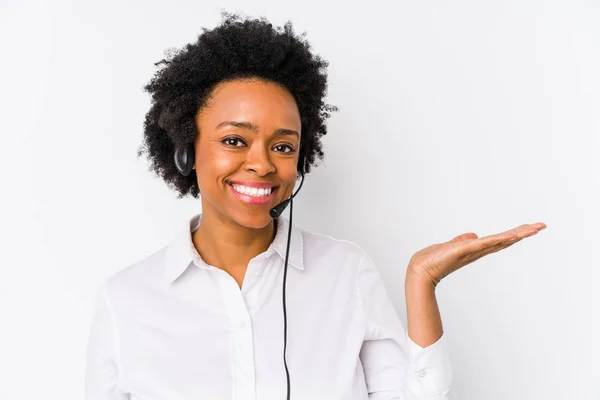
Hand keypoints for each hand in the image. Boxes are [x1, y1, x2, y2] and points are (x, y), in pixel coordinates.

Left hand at [407, 222, 546, 287]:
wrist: (420, 271)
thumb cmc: (433, 260)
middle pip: (505, 240)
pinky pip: (485, 243)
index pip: (500, 240)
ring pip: (500, 241)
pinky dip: (498, 240)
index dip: (515, 234)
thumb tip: (474, 235)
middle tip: (542, 226)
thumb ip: (462, 241)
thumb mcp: (451, 246)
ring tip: (534, 229)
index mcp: (476, 249)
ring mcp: (473, 251)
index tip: (532, 228)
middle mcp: (478, 251)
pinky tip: (511, 236)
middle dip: (524, 233)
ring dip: (517, 234)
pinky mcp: (465, 250)